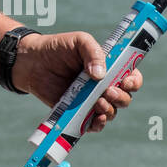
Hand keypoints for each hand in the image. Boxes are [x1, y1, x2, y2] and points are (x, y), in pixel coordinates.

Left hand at [11, 31, 142, 131]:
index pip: (131, 78)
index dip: (133, 82)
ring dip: (109, 110)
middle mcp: (103, 86)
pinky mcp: (78, 112)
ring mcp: (91, 100)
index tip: (126, 82)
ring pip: (111, 112)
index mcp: (109, 68)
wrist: (32, 62)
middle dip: (121, 97)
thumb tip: (100, 75)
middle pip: (124, 98)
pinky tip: (94, 118)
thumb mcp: (79, 41)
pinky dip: (97, 124)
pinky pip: (93, 124)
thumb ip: (93, 52)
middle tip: (107, 91)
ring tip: (98, 102)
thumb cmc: (58, 48)